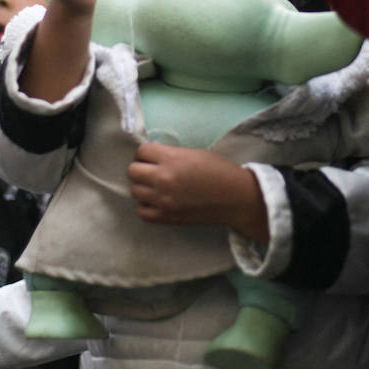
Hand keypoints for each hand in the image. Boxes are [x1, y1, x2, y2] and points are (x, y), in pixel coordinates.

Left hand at [127, 141, 267, 242]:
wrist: (235, 198)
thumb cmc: (219, 171)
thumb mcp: (194, 153)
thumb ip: (170, 154)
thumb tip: (152, 156)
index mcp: (172, 159)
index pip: (141, 151)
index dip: (147, 153)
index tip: (154, 156)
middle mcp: (163, 179)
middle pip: (132, 171)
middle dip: (141, 168)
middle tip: (152, 170)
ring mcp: (163, 200)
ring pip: (134, 191)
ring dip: (143, 186)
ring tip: (156, 186)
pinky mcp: (166, 217)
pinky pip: (141, 211)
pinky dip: (146, 205)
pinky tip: (156, 201)